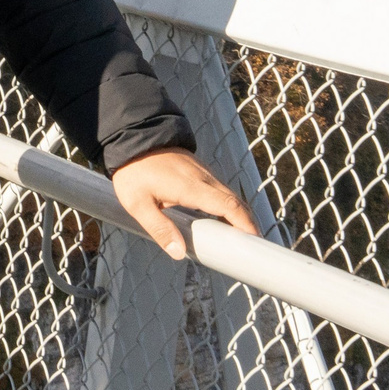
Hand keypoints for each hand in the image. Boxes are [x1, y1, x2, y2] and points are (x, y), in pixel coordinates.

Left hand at [113, 148, 257, 258]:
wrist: (134, 136)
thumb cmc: (134, 172)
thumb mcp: (138, 204)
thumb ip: (159, 229)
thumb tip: (179, 253)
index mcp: (191, 187)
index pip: (227, 205)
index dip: (244, 223)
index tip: (255, 241)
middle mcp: (204, 179)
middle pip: (236, 201)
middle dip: (248, 223)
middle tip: (254, 247)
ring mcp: (204, 173)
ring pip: (230, 195)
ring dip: (240, 215)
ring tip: (243, 239)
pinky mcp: (201, 171)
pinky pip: (222, 190)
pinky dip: (230, 206)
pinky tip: (225, 221)